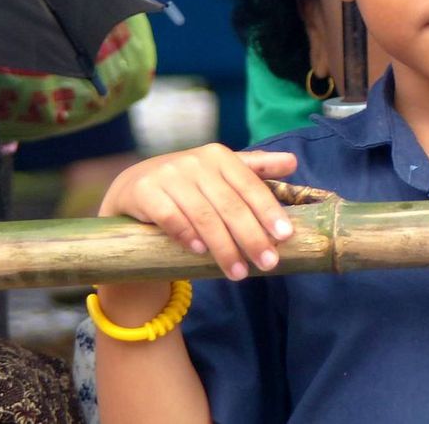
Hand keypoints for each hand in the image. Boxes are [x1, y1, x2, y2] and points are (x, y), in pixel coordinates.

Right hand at [99, 144, 296, 280]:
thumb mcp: (221, 174)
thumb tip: (293, 162)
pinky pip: (169, 216)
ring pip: (203, 215)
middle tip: (268, 263)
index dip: (268, 211)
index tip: (285, 236)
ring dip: (223, 247)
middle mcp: (195, 161)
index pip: (250, 186)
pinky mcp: (144, 191)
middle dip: (252, 237)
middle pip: (230, 205)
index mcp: (219, 156)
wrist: (135, 189)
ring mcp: (167, 175)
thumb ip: (256, 169)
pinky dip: (187, 234)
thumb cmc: (190, 186)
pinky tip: (200, 252)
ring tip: (239, 272)